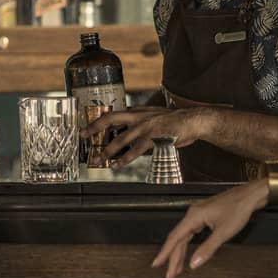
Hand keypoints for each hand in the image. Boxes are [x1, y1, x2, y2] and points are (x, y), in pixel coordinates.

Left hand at [95, 107, 213, 167]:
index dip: (98, 121)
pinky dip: (124, 159)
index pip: (114, 114)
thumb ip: (141, 126)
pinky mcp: (154, 137)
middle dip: (94, 128)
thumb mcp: (155, 119)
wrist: (194, 121)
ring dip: (108, 150)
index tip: (86, 128)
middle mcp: (139, 116)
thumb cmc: (176, 123)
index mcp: (139, 112)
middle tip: (83, 136)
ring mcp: (146, 126)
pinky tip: (117, 164)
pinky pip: (135, 150)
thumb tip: (129, 138)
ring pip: (121, 139)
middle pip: (111, 119)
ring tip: (99, 159)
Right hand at [152, 179, 266, 277]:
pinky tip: (187, 253)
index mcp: (194, 216)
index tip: (156, 264)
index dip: (165, 253)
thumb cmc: (239, 209)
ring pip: (185, 237)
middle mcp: (193, 214)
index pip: (174, 238)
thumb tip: (194, 264)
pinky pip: (192, 233)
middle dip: (173, 258)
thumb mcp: (224, 232)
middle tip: (169, 275)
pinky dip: (188, 245)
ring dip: (180, 253)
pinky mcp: (206, 216)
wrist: (251, 195)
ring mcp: (199, 214)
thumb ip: (207, 249)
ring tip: (176, 269)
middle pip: (178, 239)